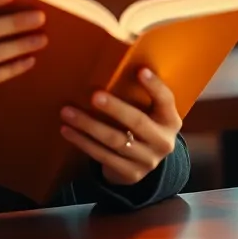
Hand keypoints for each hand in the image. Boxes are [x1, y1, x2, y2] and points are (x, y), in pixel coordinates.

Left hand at [59, 68, 182, 186]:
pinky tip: (67, 130)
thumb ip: (138, 96)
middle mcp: (163, 141)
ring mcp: (148, 160)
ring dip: (88, 125)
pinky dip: (83, 142)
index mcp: (170, 120)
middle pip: (138, 122)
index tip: (140, 69)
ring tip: (67, 111)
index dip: (155, 86)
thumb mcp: (148, 113)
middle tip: (94, 95)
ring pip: (115, 140)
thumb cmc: (140, 126)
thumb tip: (108, 64)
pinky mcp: (130, 174)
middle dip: (114, 108)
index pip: (166, 100)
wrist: (141, 164)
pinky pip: (103, 156)